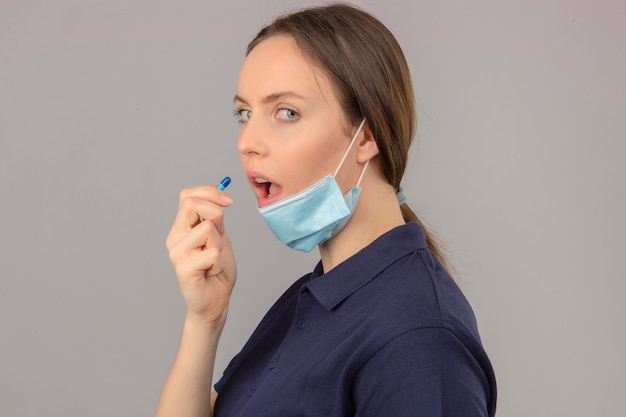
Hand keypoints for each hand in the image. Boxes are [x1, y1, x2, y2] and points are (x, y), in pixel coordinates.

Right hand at [166, 186, 235, 327]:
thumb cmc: (217, 270)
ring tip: (214, 260)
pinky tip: (212, 272)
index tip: (228, 202)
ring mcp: (177, 253)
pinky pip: (212, 252)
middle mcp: (174, 238)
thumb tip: (218, 189)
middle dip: (216, 212)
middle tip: (222, 232)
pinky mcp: (183, 269)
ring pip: (207, 228)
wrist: (216, 301)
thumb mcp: (219, 236)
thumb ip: (214, 216)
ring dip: (220, 244)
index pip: (187, 195)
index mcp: (181, 228)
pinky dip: (220, 262)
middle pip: (191, 204)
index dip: (210, 192)